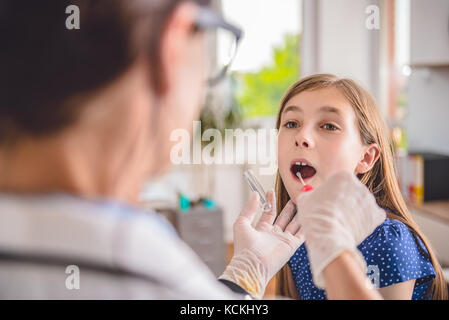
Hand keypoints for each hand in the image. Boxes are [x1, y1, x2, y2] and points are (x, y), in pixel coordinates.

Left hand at [219, 190, 303, 298]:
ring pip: (294, 224)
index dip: (271, 201)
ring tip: (305, 202)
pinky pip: (302, 233)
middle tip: (295, 195)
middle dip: (289, 207)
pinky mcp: (291, 245)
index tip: (271, 190)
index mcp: (261, 229)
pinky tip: (310, 215)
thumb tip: (255, 195)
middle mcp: (273, 234)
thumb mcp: (241, 223)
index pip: (269, 212)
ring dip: (299, 214)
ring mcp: (283, 239)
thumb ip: (249, 208)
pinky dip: (307, 225)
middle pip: (284, 217)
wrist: (252, 265)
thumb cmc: (244, 247)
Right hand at [293, 171, 385, 288]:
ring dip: (354, 210)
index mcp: (343, 176)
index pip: (339, 181)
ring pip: (361, 204)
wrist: (328, 235)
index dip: (331, 192)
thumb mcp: (305, 198)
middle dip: (345, 200)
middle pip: (352, 191)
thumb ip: (312, 193)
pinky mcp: (377, 215)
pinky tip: (354, 226)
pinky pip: (372, 216)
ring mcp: (370, 200)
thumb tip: (312, 194)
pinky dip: (364, 221)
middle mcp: (360, 185)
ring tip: (342, 222)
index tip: (327, 200)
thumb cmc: (315, 215)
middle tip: (334, 212)